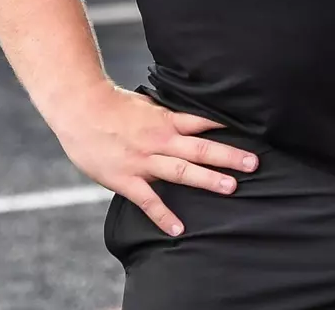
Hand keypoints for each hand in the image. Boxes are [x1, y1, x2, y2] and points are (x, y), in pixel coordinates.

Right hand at [48, 85, 258, 236]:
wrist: (81, 111)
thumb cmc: (114, 106)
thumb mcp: (148, 105)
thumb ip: (169, 115)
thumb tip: (192, 118)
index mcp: (167, 120)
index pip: (204, 122)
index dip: (228, 128)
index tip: (253, 133)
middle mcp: (160, 140)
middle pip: (200, 149)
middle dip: (228, 157)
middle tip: (253, 164)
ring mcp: (144, 161)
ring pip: (181, 172)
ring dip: (207, 179)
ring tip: (231, 188)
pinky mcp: (126, 179)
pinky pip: (148, 200)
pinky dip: (163, 215)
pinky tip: (178, 229)